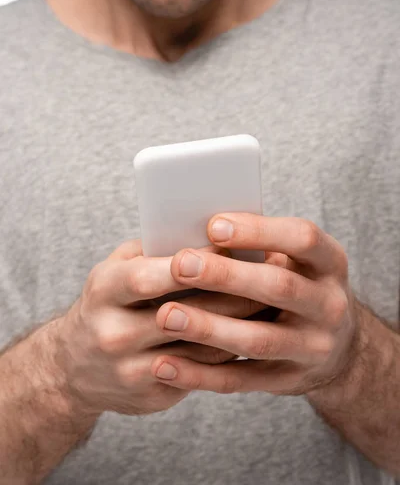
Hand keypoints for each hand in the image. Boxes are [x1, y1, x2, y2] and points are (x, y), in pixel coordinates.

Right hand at [56, 238, 264, 416]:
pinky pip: (201, 373)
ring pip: (200, 348)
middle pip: (183, 315)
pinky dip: (230, 353)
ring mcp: (130, 370)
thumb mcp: (115, 269)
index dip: (195, 264)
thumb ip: (154, 251)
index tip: (235, 248)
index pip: (151, 277)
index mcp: (104, 291)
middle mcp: (113, 333)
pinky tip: (255, 335)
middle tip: (272, 276)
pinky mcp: (151, 396)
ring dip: (241, 326)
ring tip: (274, 304)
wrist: (73, 367)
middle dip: (232, 294)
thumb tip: (210, 235)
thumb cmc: (106, 302)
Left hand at [152, 213, 358, 395]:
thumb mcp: (298, 261)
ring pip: (258, 340)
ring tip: (166, 315)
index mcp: (330, 263)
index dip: (259, 231)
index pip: (303, 238)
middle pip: (280, 287)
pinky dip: (200, 374)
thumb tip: (196, 229)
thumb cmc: (300, 286)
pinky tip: (164, 364)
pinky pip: (240, 380)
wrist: (339, 349)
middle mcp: (329, 305)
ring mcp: (313, 348)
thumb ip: (261, 246)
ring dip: (209, 328)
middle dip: (227, 276)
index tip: (213, 225)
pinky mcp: (288, 381)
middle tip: (179, 264)